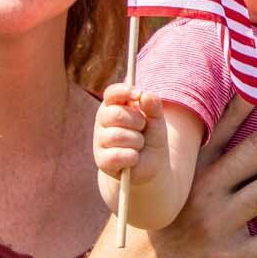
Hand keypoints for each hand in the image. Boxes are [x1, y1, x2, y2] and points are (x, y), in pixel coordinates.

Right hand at [94, 84, 167, 198]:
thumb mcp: (157, 120)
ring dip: (137, 141)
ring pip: (118, 136)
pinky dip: (132, 157)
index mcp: (114, 106)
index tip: (137, 94)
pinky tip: (133, 158)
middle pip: (116, 114)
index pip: (112, 93)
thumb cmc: (151, 138)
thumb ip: (153, 106)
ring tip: (139, 145)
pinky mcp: (101, 160)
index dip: (123, 91)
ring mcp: (100, 141)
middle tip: (142, 128)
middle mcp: (102, 121)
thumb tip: (145, 94)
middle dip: (137, 122)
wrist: (151, 166)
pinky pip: (117, 155)